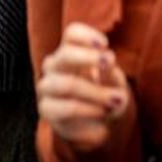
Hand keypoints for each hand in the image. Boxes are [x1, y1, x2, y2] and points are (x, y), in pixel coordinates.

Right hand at [38, 22, 132, 151]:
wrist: (98, 126)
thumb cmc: (105, 98)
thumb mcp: (115, 83)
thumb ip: (111, 72)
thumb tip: (107, 61)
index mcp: (71, 53)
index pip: (71, 34)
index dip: (86, 35)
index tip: (105, 44)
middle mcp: (55, 66)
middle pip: (65, 54)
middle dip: (89, 59)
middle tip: (110, 65)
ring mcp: (47, 87)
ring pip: (66, 83)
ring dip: (95, 92)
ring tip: (115, 100)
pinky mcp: (46, 109)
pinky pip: (66, 107)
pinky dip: (88, 110)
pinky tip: (102, 113)